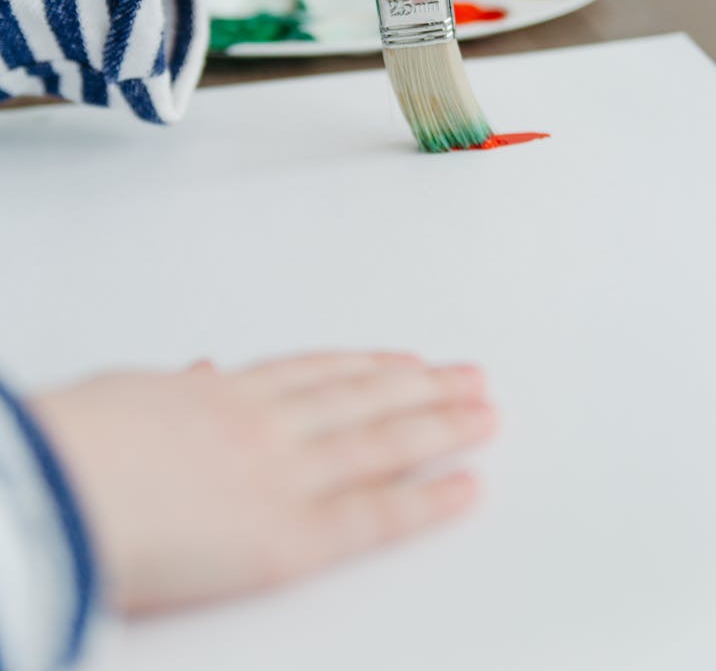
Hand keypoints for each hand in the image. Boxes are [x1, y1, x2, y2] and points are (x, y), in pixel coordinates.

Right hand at [32, 351, 494, 613]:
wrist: (51, 485)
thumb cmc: (66, 446)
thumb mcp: (124, 398)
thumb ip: (176, 389)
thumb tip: (202, 370)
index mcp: (225, 392)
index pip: (318, 372)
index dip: (369, 364)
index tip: (404, 357)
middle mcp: (267, 423)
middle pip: (366, 395)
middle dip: (425, 385)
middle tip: (472, 376)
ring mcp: (284, 473)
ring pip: (382, 437)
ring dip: (442, 423)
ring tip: (485, 413)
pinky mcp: (289, 536)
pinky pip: (374, 512)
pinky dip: (426, 497)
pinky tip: (466, 485)